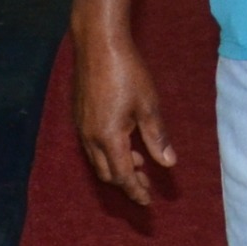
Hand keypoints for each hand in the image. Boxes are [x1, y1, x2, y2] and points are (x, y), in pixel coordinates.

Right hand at [72, 26, 178, 206]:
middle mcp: (90, 137)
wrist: (98, 43)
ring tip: (138, 160)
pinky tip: (123, 140)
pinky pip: (91, 145)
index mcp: (108, 138)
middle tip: (145, 183)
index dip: (135, 190)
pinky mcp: (79, 114)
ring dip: (116, 166)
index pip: (122, 175)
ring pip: (97, 159)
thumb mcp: (148, 106)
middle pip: (106, 172)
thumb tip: (168, 164)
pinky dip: (107, 152)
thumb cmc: (127, 72)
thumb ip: (157, 138)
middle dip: (125, 182)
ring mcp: (81, 126)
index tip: (147, 201)